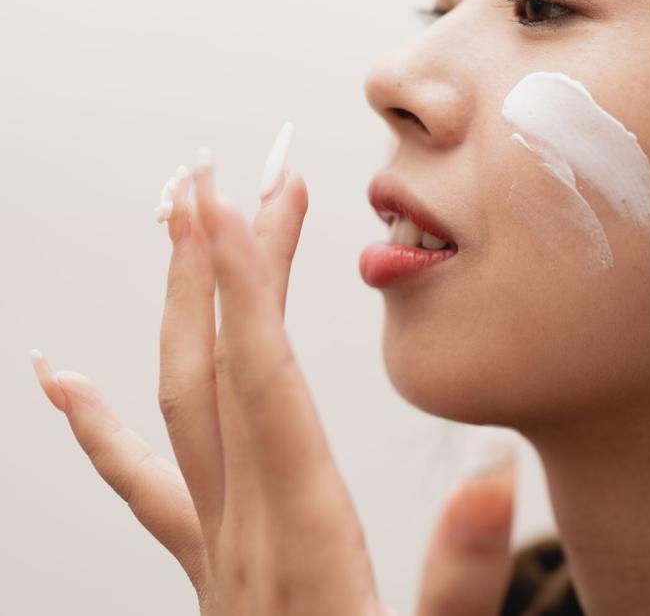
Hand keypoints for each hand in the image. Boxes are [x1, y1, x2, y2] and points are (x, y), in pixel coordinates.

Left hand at [31, 147, 517, 614]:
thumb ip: (460, 575)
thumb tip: (489, 472)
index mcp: (303, 535)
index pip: (262, 382)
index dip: (244, 286)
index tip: (229, 201)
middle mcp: (244, 530)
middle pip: (215, 369)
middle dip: (220, 263)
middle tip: (230, 173)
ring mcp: (217, 547)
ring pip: (179, 404)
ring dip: (180, 308)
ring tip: (179, 225)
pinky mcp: (212, 567)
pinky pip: (142, 482)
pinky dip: (96, 424)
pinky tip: (61, 378)